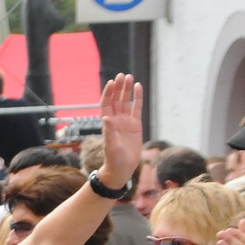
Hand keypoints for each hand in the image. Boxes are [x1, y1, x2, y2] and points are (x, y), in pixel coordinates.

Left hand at [95, 74, 143, 189]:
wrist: (122, 168)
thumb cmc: (114, 159)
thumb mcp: (111, 146)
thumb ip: (109, 132)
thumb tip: (106, 118)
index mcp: (107, 124)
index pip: (107, 105)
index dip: (108, 93)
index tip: (111, 82)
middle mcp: (116, 120)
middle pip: (116, 100)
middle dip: (118, 88)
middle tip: (122, 75)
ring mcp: (126, 122)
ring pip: (126, 102)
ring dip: (127, 90)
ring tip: (129, 77)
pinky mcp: (136, 125)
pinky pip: (137, 108)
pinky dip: (138, 98)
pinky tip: (138, 87)